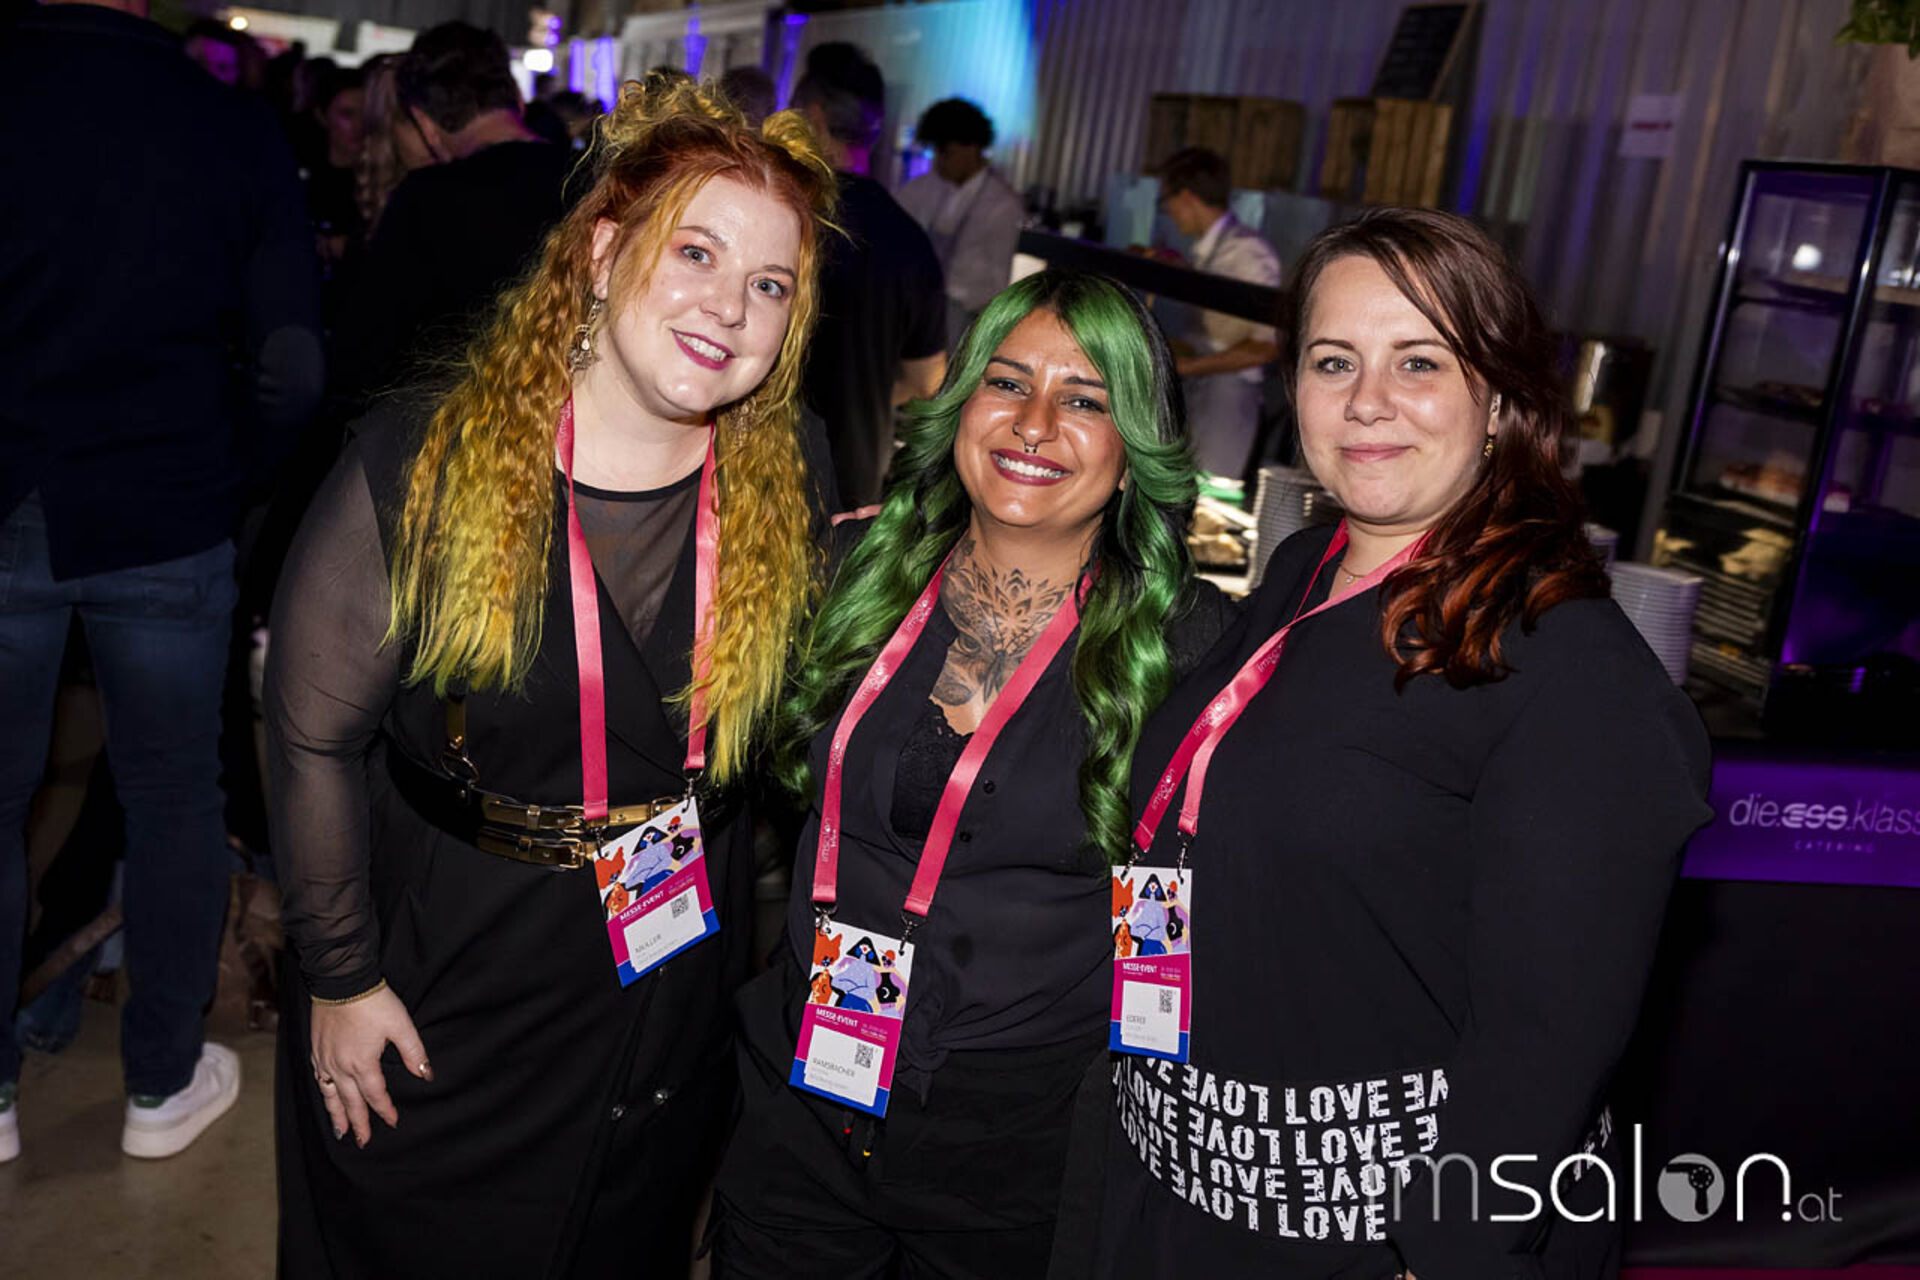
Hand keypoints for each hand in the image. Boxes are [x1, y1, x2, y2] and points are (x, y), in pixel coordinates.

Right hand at [310, 984, 431, 1147]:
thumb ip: (414, 1052)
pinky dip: (323, 1092)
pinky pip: (319, 1078)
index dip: (385, 1110)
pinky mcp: (317, 1048)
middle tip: (362, 1142)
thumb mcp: (400, 1025)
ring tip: (340, 1132)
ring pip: (331, 1094)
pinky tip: (326, 1095)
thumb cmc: (373, 1002)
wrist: (341, 982)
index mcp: (363, 1063)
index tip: (393, 1122)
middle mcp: (341, 1066)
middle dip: (359, 1123)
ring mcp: (325, 1058)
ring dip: (336, 1114)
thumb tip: (426, 1074)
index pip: (375, 1095)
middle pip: (351, 1102)